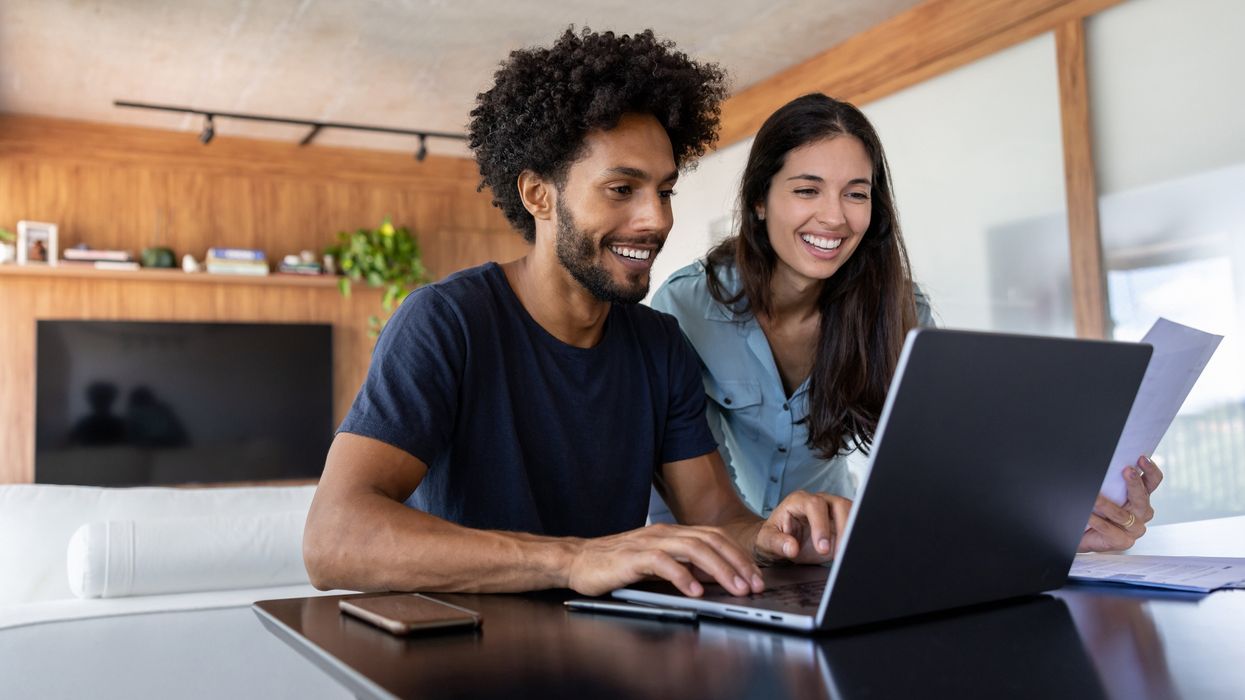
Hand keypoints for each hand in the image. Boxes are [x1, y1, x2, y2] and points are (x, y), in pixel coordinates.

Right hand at [566, 524, 764, 597]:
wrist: (578, 560)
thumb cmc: (616, 564)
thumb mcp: (657, 565)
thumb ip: (683, 567)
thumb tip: (714, 579)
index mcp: (672, 533)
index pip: (715, 537)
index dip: (738, 555)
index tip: (755, 577)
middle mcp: (664, 533)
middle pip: (710, 540)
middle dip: (737, 563)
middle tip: (754, 585)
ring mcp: (648, 542)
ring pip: (693, 548)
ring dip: (719, 569)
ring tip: (735, 588)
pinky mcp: (632, 557)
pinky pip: (663, 562)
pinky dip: (683, 576)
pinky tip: (695, 591)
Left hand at [753, 491, 852, 564]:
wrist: (781, 540)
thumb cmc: (774, 536)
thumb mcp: (767, 541)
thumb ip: (777, 543)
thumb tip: (791, 548)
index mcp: (798, 501)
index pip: (814, 505)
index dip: (821, 525)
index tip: (822, 548)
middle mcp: (819, 501)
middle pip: (839, 504)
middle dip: (842, 528)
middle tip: (838, 552)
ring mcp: (833, 510)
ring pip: (852, 512)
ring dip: (852, 533)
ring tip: (845, 554)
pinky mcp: (842, 522)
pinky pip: (855, 524)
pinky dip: (855, 537)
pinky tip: (851, 551)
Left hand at [1079, 456, 1162, 551]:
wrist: (1084, 534)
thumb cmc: (1097, 510)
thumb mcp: (1106, 493)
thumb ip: (1112, 482)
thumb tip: (1105, 463)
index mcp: (1141, 498)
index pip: (1152, 482)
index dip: (1150, 470)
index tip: (1142, 458)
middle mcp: (1141, 513)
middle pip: (1142, 498)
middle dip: (1134, 483)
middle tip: (1127, 470)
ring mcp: (1134, 529)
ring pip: (1123, 515)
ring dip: (1107, 505)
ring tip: (1096, 497)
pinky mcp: (1123, 542)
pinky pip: (1109, 529)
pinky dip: (1097, 521)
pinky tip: (1089, 515)